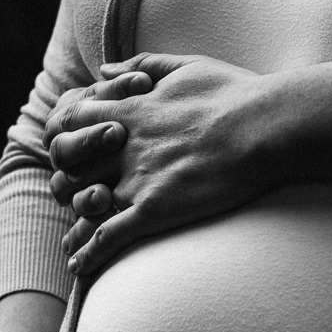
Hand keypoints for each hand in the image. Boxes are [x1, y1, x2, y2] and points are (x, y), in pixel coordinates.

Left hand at [46, 54, 278, 275]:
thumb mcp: (186, 66)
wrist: (265, 127)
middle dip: (67, 182)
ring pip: (84, 206)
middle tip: (72, 198)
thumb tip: (104, 70)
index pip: (70, 123)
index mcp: (129, 111)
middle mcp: (123, 147)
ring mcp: (137, 180)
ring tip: (70, 244)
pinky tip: (80, 267)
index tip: (72, 151)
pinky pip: (109, 237)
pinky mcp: (155, 210)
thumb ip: (142, 64)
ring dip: (75, 225)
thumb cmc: (235, 94)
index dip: (65, 137)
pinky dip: (90, 253)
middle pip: (70, 167)